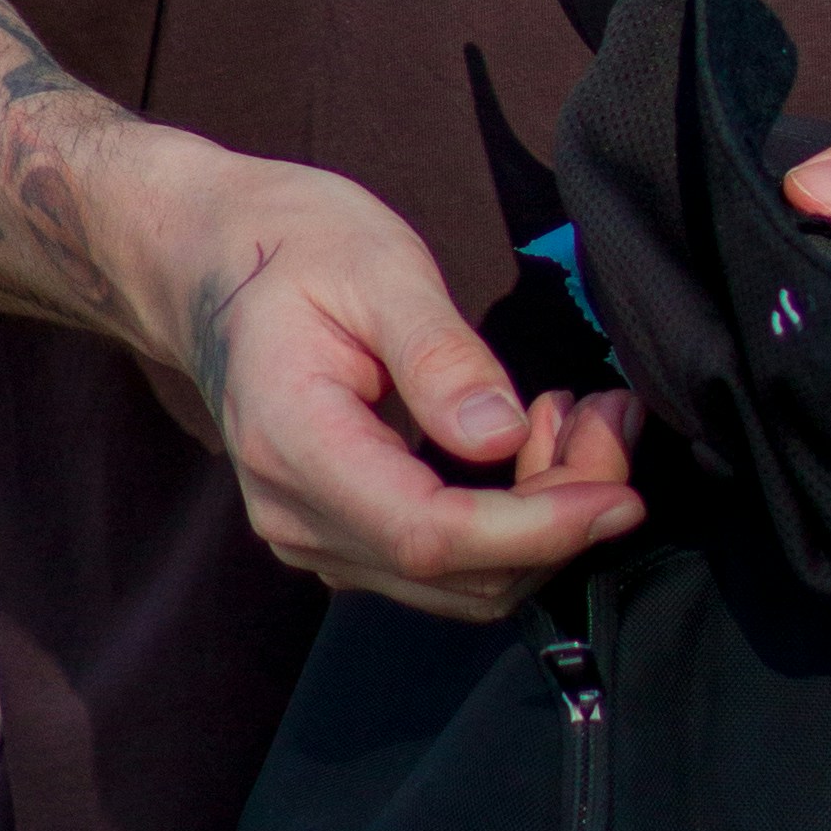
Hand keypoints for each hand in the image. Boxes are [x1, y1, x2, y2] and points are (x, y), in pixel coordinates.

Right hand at [100, 137, 643, 620]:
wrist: (210, 263)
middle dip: (561, 518)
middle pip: (457, 574)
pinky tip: (534, 447)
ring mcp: (312, 536)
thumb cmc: (291, 245)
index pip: (429, 532)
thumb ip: (438, 353)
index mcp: (294, 443)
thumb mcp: (376, 264)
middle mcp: (296, 514)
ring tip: (581, 423)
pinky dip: (510, 526)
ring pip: (460, 584)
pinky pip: (441, 566)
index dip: (538, 527)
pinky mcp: (339, 537)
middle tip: (610, 421)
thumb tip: (501, 436)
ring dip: (544, 524)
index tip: (619, 491)